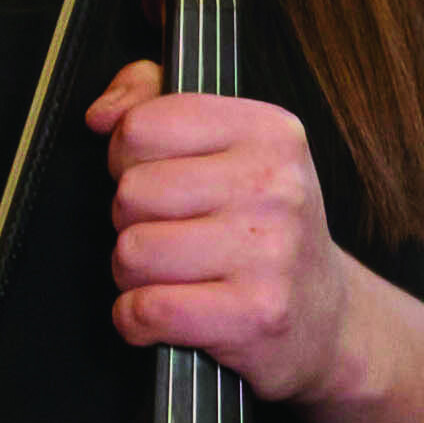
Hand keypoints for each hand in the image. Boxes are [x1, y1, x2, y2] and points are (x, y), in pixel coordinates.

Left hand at [87, 63, 379, 411]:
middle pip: (131, 192)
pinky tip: (168, 316)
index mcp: (267, 131)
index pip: (142, 126)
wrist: (322, 314)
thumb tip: (101, 114)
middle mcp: (275, 185)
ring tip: (175, 275)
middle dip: (132, 222)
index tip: (160, 180)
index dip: (129, 159)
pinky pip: (146, 309)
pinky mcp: (256, 313)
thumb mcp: (226, 146)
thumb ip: (153, 101)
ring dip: (135, 275)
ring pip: (132, 252)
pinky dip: (138, 321)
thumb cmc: (259, 227)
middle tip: (171, 235)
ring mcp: (270, 251)